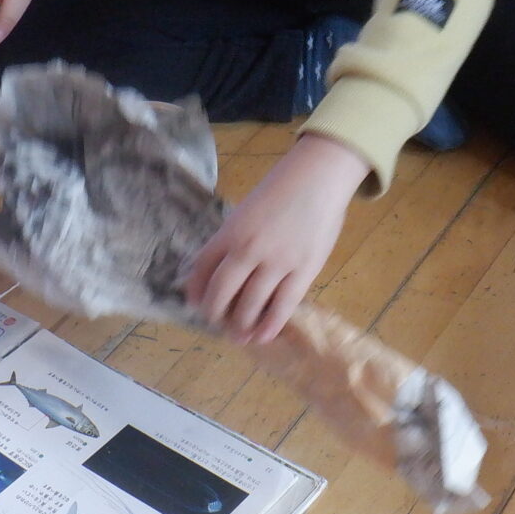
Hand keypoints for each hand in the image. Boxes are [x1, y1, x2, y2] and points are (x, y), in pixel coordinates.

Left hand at [185, 134, 368, 342]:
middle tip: (218, 322)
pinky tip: (263, 335)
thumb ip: (236, 238)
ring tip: (239, 336)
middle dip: (216, 313)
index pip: (202, 267)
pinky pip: (283, 305)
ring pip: (251, 303)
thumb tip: (226, 269)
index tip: (197, 304)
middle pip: (222, 291)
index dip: (196, 290)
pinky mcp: (303, 270)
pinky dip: (270, 324)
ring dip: (241, 324)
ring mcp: (276, 262)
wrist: (318, 177)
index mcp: (230, 231)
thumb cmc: (283, 189)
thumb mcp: (248, 210)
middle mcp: (247, 249)